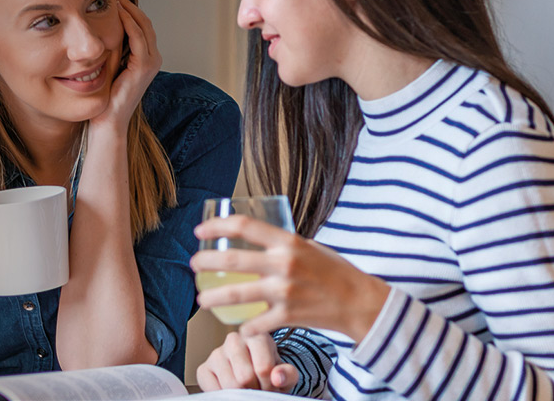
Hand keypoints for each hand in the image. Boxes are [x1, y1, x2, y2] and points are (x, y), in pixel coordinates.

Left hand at [89, 0, 160, 132]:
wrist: (106, 122)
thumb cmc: (102, 96)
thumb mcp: (105, 65)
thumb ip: (107, 47)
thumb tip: (92, 25)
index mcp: (145, 56)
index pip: (138, 22)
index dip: (125, 5)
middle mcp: (152, 57)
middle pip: (143, 19)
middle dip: (126, 2)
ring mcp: (151, 62)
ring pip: (143, 24)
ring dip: (127, 7)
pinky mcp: (144, 67)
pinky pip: (138, 37)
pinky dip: (128, 21)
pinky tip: (115, 10)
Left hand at [189, 215, 390, 340]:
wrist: (360, 303)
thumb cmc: (335, 272)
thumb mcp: (310, 247)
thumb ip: (283, 244)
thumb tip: (256, 238)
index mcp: (288, 242)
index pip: (243, 226)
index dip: (216, 226)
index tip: (200, 231)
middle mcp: (284, 264)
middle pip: (231, 260)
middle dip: (204, 262)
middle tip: (193, 265)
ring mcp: (284, 292)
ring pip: (236, 295)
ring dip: (212, 298)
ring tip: (201, 299)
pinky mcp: (287, 316)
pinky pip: (255, 324)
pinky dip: (245, 327)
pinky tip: (240, 326)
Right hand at [196, 331, 298, 392]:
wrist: (254, 375)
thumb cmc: (270, 372)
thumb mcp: (285, 373)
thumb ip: (287, 374)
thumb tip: (277, 377)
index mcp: (256, 336)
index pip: (263, 368)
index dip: (269, 385)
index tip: (271, 386)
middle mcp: (233, 340)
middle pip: (245, 376)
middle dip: (255, 390)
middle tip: (258, 390)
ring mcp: (216, 353)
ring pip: (230, 384)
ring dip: (241, 394)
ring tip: (247, 390)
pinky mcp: (204, 368)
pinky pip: (212, 389)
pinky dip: (224, 396)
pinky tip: (232, 391)